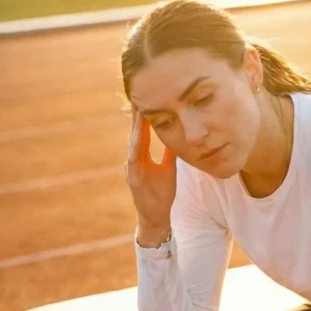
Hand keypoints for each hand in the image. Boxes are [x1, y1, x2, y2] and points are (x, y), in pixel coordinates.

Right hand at [126, 105, 176, 237]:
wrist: (157, 217)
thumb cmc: (162, 194)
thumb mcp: (169, 169)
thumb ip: (170, 153)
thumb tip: (179, 136)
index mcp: (142, 156)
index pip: (143, 131)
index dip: (144, 115)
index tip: (147, 97)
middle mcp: (134, 160)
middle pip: (135, 132)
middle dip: (137, 114)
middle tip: (139, 93)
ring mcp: (132, 169)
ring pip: (133, 143)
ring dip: (135, 126)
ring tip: (139, 109)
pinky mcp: (134, 179)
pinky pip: (134, 159)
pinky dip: (135, 146)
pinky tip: (138, 135)